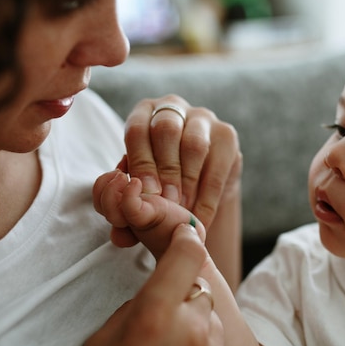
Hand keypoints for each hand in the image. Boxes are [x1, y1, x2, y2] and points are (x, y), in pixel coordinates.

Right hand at [70, 224, 234, 345]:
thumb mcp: (105, 340)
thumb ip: (139, 305)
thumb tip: (161, 289)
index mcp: (153, 313)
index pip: (187, 253)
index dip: (185, 239)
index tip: (184, 235)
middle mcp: (190, 330)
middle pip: (200, 290)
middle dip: (184, 299)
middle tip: (163, 327)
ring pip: (210, 322)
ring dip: (196, 331)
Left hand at [121, 95, 241, 226]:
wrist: (199, 184)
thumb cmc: (161, 184)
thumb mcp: (140, 191)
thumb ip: (127, 211)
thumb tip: (118, 237)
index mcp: (143, 114)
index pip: (137, 130)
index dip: (140, 163)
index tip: (146, 194)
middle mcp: (171, 107)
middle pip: (166, 130)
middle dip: (165, 172)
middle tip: (166, 203)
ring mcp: (201, 118)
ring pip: (193, 144)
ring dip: (187, 182)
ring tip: (183, 211)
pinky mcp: (227, 134)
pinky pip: (218, 165)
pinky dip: (208, 196)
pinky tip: (201, 218)